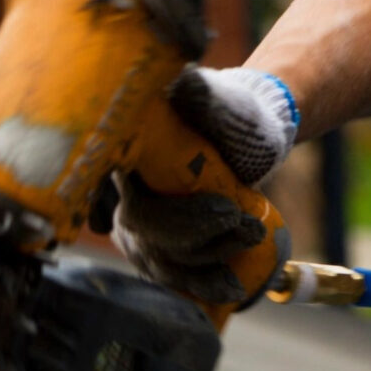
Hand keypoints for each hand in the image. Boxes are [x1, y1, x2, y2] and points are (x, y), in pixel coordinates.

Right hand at [112, 66, 297, 302]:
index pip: (128, 196)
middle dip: (202, 236)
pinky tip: (233, 287)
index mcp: (124, 154)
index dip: (173, 216)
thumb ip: (199, 95)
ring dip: (210, 259)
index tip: (228, 209)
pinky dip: (203, 285)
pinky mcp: (157, 249)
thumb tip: (184, 83)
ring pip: (159, 260)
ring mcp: (136, 227)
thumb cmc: (228, 115)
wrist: (243, 140)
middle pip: (144, 234)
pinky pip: (171, 277)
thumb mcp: (216, 102)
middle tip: (247, 224)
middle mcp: (119, 194)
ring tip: (251, 238)